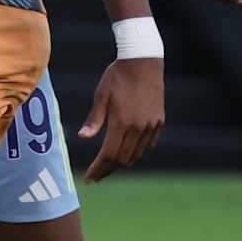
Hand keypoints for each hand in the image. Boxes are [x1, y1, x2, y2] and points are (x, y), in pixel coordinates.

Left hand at [80, 57, 164, 181]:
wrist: (143, 61)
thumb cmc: (117, 76)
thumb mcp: (101, 95)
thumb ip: (94, 119)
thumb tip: (82, 137)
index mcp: (122, 122)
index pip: (108, 155)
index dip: (98, 169)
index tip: (88, 178)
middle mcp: (138, 127)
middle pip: (123, 159)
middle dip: (107, 170)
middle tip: (95, 176)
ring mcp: (151, 125)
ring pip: (136, 155)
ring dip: (122, 163)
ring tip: (108, 166)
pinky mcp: (159, 121)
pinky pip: (148, 145)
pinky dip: (137, 153)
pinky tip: (127, 154)